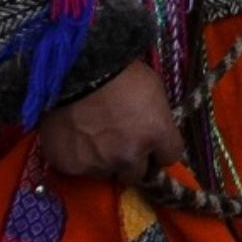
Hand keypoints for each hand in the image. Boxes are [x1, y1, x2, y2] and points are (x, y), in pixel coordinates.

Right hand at [38, 61, 182, 184]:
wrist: (74, 68)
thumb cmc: (118, 69)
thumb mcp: (152, 87)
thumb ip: (155, 118)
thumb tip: (151, 129)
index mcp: (156, 133)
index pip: (170, 157)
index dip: (161, 150)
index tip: (153, 144)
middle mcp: (130, 154)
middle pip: (138, 174)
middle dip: (132, 160)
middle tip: (120, 143)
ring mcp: (99, 163)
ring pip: (106, 172)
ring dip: (104, 159)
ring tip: (93, 136)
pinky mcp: (70, 165)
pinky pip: (78, 168)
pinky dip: (77, 156)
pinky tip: (73, 136)